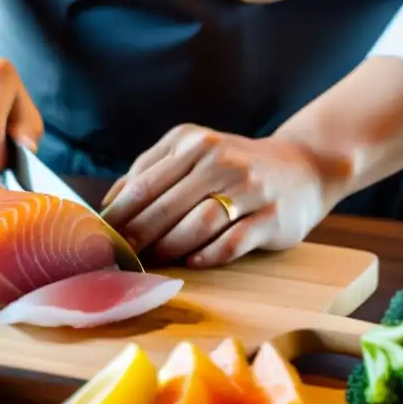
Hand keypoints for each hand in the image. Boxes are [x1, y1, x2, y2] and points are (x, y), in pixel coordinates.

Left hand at [100, 125, 339, 267]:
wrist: (305, 166)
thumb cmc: (232, 167)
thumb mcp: (191, 155)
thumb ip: (149, 173)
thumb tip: (105, 206)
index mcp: (191, 141)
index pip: (142, 184)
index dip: (116, 216)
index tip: (97, 239)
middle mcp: (219, 159)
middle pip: (163, 206)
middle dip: (135, 237)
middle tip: (118, 259)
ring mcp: (248, 187)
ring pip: (195, 224)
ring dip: (169, 247)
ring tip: (154, 259)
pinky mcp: (272, 216)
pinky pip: (230, 242)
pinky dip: (206, 256)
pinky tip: (192, 262)